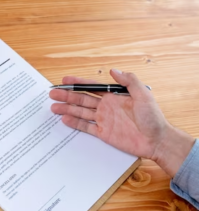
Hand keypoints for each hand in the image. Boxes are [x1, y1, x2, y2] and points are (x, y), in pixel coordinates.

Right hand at [50, 69, 194, 176]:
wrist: (157, 140)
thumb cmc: (153, 117)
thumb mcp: (143, 95)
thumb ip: (129, 81)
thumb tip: (113, 70)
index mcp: (114, 96)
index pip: (91, 87)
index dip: (78, 83)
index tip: (65, 80)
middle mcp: (106, 107)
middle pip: (82, 99)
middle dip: (67, 96)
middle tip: (53, 93)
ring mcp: (103, 120)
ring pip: (81, 112)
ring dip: (67, 109)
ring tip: (53, 107)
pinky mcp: (103, 133)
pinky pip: (86, 127)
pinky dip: (75, 123)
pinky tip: (65, 119)